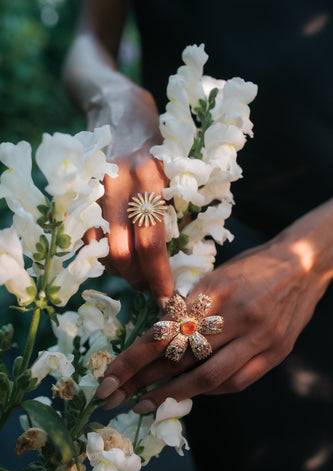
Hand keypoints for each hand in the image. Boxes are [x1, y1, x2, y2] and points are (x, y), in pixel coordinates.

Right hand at [85, 81, 173, 304]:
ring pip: (103, 248)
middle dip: (139, 280)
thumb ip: (180, 214)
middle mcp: (122, 184)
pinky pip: (87, 237)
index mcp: (154, 180)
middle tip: (151, 288)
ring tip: (137, 274)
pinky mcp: (81, 191)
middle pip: (124, 252)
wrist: (120, 111)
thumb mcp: (178, 173)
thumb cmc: (159, 145)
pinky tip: (117, 257)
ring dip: (121, 271)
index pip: (154, 243)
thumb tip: (183, 260)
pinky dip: (102, 255)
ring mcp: (97, 188)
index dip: (160, 277)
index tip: (169, 299)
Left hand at [96, 214, 332, 411]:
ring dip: (174, 395)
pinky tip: (190, 395)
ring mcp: (259, 336)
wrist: (302, 264)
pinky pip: (238, 381)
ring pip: (209, 376)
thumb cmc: (252, 266)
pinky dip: (210, 391)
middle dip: (144, 380)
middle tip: (114, 397)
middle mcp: (236, 315)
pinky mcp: (276, 352)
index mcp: (215, 290)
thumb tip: (158, 335)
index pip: (166, 330)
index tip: (110, 376)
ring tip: (145, 405)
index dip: (135, 358)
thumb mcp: (216, 276)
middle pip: (182, 356)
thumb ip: (190, 306)